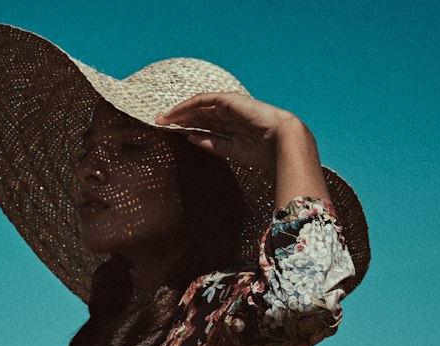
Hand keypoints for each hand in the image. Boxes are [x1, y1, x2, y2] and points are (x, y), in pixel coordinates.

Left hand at [154, 92, 303, 170]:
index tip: (169, 134)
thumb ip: (211, 144)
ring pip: (197, 107)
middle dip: (177, 119)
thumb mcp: (231, 151)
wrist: (281, 142)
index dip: (186, 128)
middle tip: (157, 124)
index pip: (204, 126)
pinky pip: (202, 101)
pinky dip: (187, 106)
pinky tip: (174, 113)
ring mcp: (228, 106)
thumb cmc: (263, 151)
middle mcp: (228, 115)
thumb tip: (191, 137)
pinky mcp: (228, 100)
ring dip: (178, 111)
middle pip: (197, 115)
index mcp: (231, 128)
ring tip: (161, 119)